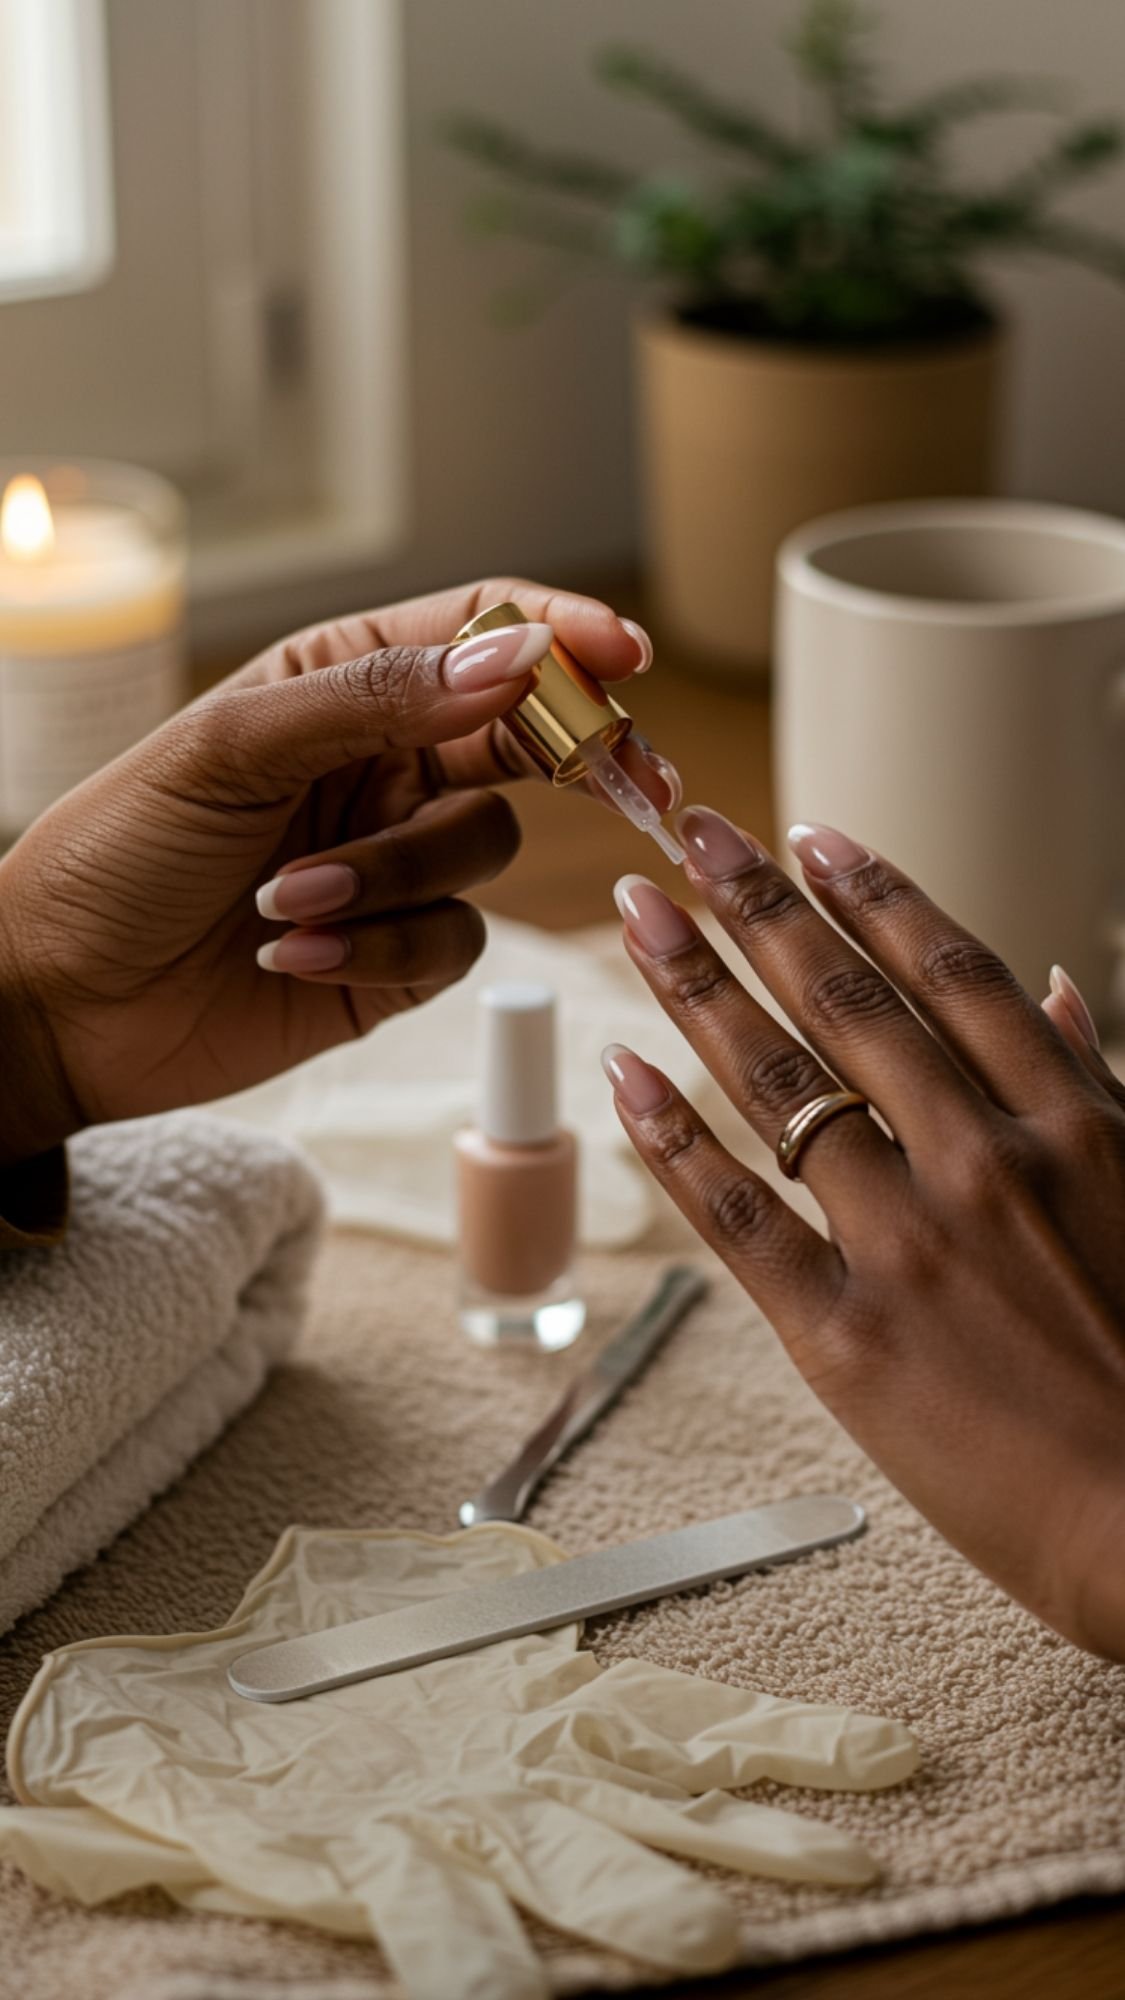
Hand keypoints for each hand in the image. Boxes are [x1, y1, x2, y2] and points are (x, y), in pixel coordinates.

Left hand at [0, 579, 657, 1164]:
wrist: (60, 1000)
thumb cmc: (118, 850)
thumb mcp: (229, 748)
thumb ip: (375, 698)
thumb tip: (513, 660)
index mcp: (345, 685)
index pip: (480, 634)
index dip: (560, 636)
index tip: (624, 654)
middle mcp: (386, 765)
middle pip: (527, 742)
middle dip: (580, 759)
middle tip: (634, 779)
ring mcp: (398, 862)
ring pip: (485, 851)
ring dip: (394, 878)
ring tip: (288, 899)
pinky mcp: (398, 956)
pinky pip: (453, 942)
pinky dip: (379, 946)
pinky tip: (290, 954)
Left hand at [602, 811, 1124, 1658]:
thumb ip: (1100, 1085)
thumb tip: (1058, 993)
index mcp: (1072, 1122)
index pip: (950, 969)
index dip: (871, 891)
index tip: (810, 835)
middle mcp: (982, 1160)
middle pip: (848, 1000)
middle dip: (761, 906)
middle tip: (691, 832)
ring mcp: (909, 1244)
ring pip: (782, 1086)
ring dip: (700, 987)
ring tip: (640, 914)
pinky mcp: (847, 1338)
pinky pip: (739, 1217)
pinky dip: (672, 1139)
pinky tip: (623, 1072)